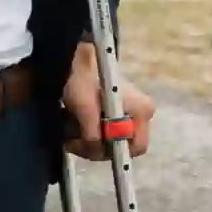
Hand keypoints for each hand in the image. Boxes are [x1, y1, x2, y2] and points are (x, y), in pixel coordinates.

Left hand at [62, 42, 152, 163]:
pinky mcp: (118, 118)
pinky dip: (87, 136)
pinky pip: (104, 137)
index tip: (90, 142)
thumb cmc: (83, 79)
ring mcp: (130, 117)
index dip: (113, 149)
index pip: (136, 146)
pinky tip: (74, 125)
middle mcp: (141, 116)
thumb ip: (92, 132)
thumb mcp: (84, 106)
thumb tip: (96, 149)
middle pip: (122, 148)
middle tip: (73, 139)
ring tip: (69, 128)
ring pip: (110, 145)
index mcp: (142, 110)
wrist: (77, 62)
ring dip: (86, 142)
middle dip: (95, 147)